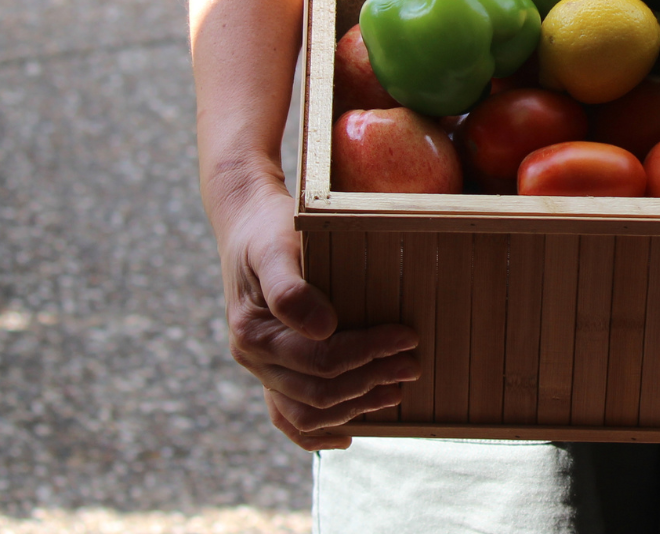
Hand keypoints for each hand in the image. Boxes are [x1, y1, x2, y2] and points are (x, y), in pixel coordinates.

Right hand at [217, 177, 420, 450]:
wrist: (247, 226)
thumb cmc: (268, 232)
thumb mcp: (275, 247)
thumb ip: (290, 289)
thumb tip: (323, 328)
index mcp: (254, 332)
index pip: (319, 359)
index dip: (367, 352)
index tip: (407, 337)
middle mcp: (253, 359)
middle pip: (318, 392)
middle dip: (370, 381)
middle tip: (412, 364)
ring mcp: (262, 370)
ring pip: (306, 413)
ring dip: (355, 407)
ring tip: (396, 391)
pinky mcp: (273, 372)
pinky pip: (288, 417)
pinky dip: (316, 433)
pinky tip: (348, 433)